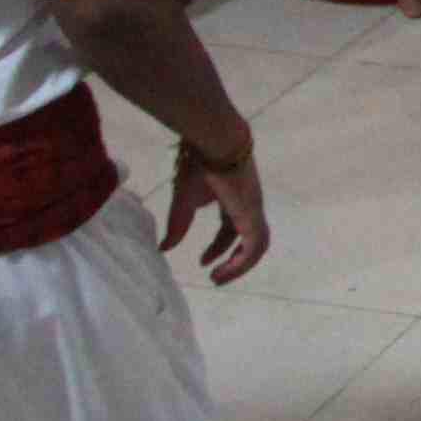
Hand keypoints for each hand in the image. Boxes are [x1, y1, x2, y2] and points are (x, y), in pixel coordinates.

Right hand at [165, 142, 270, 284]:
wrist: (213, 142)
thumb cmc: (198, 165)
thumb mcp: (184, 200)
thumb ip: (178, 225)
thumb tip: (164, 248)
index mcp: (234, 202)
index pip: (231, 229)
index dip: (219, 248)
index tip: (204, 262)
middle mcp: (248, 207)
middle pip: (248, 240)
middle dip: (233, 261)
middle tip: (215, 277)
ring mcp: (254, 210)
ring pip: (257, 246)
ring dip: (239, 266)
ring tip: (218, 278)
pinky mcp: (253, 213)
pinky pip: (255, 245)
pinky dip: (242, 262)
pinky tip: (224, 269)